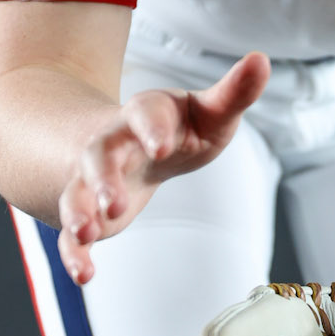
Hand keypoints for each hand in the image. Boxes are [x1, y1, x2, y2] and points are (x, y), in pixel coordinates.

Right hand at [56, 51, 269, 283]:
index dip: (151, 128)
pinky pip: (72, 233)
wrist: (130, 145)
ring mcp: (93, 179)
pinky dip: (74, 253)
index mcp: (146, 115)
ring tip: (86, 233)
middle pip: (99, 155)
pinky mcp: (87, 211)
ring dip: (77, 212)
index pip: (144, 113)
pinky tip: (84, 275)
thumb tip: (262, 60)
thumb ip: (234, 92)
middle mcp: (112, 144)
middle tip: (114, 202)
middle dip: (103, 178)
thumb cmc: (180, 130)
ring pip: (76, 193)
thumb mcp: (209, 112)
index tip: (161, 147)